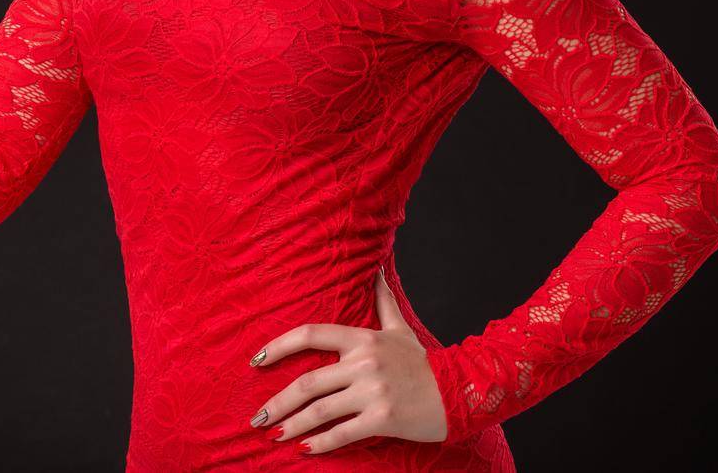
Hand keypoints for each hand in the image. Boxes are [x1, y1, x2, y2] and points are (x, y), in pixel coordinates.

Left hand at [246, 268, 447, 452]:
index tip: (257, 361)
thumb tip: (377, 268)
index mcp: (362, 339)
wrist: (460, 391)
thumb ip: (383, 301)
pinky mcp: (383, 419)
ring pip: (321, 410)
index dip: (278, 347)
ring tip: (274, 434)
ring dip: (293, 424)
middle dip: (278, 402)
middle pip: (308, 382)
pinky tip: (305, 449)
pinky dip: (321, 443)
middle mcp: (363, 363)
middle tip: (258, 417)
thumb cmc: (425, 362)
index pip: (310, 334)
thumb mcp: (400, 329)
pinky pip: (343, 432)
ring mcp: (372, 392)